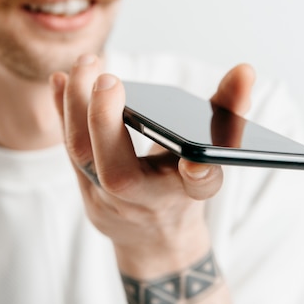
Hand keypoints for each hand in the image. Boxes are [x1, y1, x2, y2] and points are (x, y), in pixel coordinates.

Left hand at [50, 55, 254, 276]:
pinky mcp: (85, 189)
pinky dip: (62, 112)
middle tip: (108, 79)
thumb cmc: (182, 190)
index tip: (195, 162)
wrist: (152, 239)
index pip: (197, 188)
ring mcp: (109, 199)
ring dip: (78, 107)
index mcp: (186, 195)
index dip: (199, 175)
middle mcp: (146, 201)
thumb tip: (245, 71)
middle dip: (106, 122)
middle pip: (119, 175)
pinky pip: (68, 149)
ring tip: (87, 64)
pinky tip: (59, 80)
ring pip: (83, 158)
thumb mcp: (211, 157)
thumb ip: (228, 114)